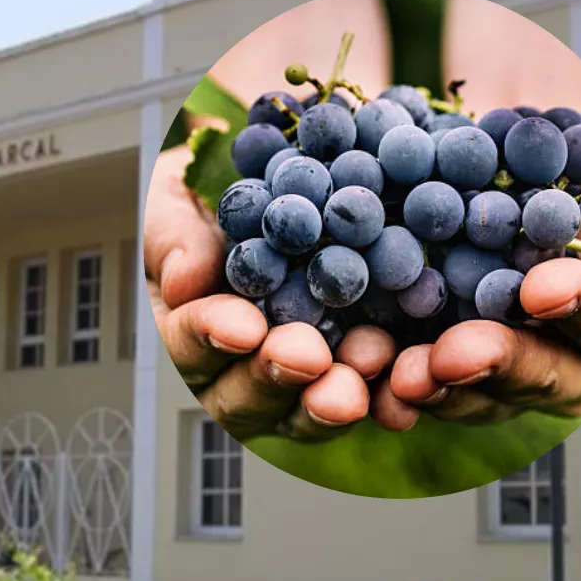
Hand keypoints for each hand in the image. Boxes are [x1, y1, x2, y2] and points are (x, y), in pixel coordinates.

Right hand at [145, 145, 386, 442]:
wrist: (285, 171)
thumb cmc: (217, 183)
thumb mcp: (179, 189)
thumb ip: (172, 232)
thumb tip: (183, 280)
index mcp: (187, 325)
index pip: (188, 344)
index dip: (211, 337)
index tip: (243, 324)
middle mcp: (239, 367)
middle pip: (244, 397)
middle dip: (275, 378)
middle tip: (307, 356)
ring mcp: (300, 376)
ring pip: (306, 410)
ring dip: (333, 398)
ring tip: (367, 363)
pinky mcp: (359, 369)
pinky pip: (372, 396)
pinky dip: (390, 394)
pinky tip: (408, 380)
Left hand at [375, 137, 580, 427]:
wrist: (493, 186)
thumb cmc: (562, 178)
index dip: (578, 301)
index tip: (540, 288)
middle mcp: (565, 359)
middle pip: (538, 372)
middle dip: (494, 362)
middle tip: (451, 355)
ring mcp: (503, 378)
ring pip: (477, 396)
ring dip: (438, 387)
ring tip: (402, 376)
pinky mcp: (443, 376)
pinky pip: (423, 393)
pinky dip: (393, 389)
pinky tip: (368, 378)